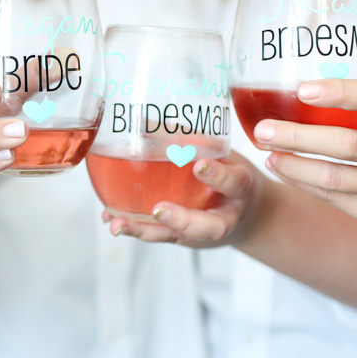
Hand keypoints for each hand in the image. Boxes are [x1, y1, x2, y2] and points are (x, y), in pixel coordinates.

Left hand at [104, 152, 263, 247]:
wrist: (246, 215)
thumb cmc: (229, 176)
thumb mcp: (223, 156)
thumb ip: (197, 142)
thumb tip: (145, 119)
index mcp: (239, 189)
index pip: (233, 182)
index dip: (218, 175)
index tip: (199, 165)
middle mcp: (224, 217)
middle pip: (208, 227)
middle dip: (181, 219)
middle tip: (158, 210)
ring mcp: (201, 233)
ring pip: (175, 237)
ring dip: (143, 230)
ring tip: (118, 224)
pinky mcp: (181, 238)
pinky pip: (157, 235)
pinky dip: (133, 227)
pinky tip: (110, 219)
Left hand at [255, 79, 356, 245]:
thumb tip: (299, 97)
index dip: (340, 91)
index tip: (302, 89)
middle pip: (346, 143)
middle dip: (297, 136)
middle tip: (263, 129)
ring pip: (333, 177)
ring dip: (292, 165)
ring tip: (267, 153)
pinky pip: (331, 197)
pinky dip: (301, 182)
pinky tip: (282, 170)